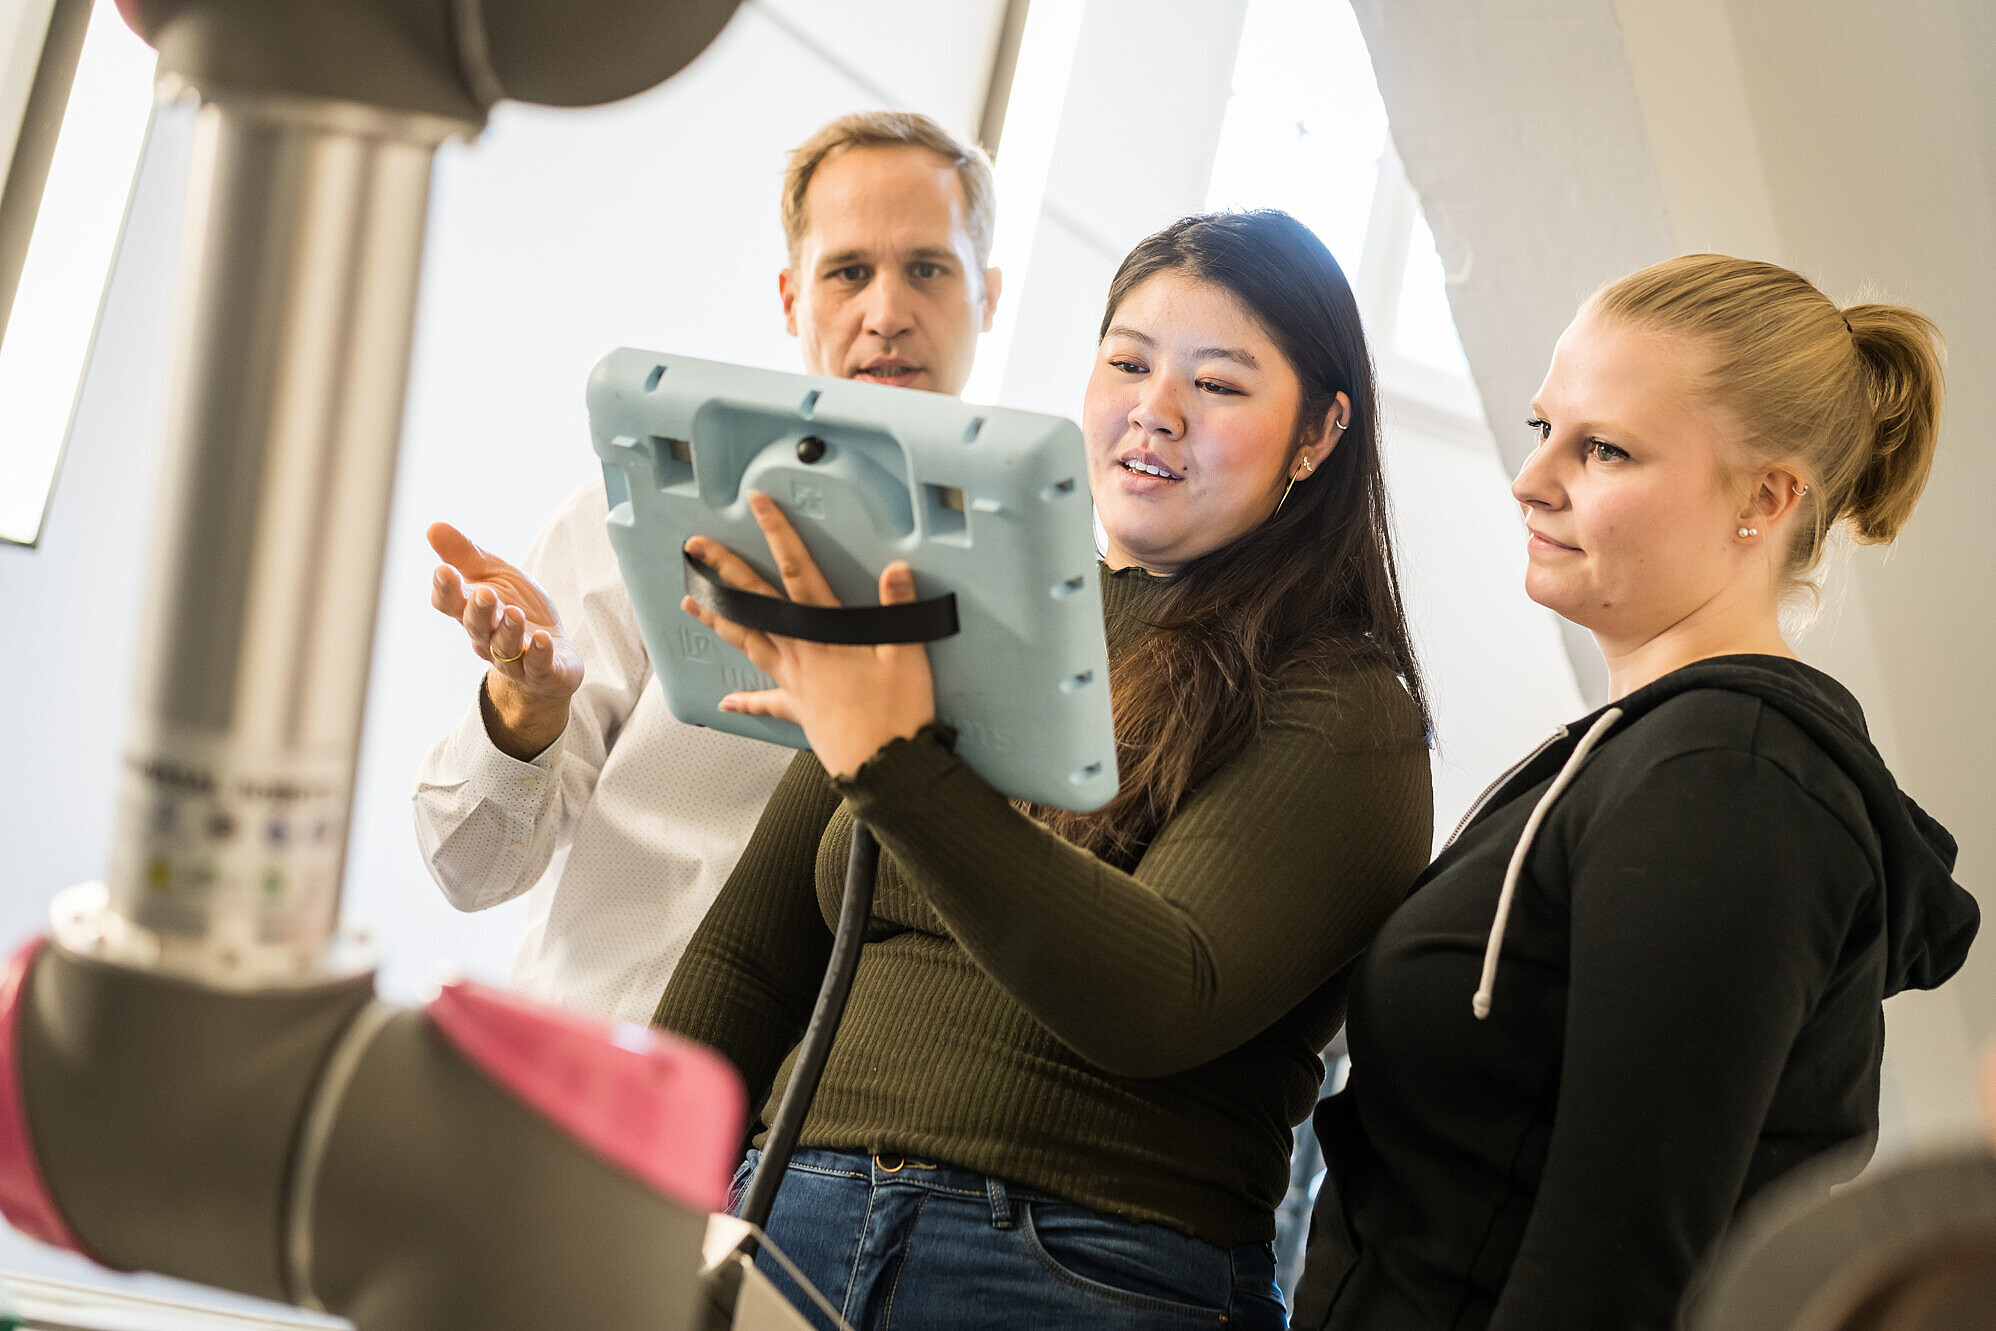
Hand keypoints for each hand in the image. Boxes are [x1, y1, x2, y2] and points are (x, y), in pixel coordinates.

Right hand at [428, 522, 583, 759]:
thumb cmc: (516, 609)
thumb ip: (466, 555)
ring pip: (505, 648)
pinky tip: (543, 639)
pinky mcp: (545, 673)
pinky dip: (540, 655)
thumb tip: (433, 526)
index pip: (451, 604)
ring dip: (509, 631)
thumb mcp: (494, 576)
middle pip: (477, 627)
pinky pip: (539, 667)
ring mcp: (516, 660)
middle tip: (484, 593)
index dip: (446, 590)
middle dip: (479, 611)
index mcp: (472, 613)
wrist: (551, 654)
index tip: (444, 570)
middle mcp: (488, 639)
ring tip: (515, 612)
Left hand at [680, 492, 935, 778]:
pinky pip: (766, 704)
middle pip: (755, 604)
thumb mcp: (908, 656)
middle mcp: (801, 653)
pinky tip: (724, 703)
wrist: (887, 768)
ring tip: (689, 603)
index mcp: (826, 634)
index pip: (798, 573)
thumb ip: (898, 610)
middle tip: (695, 549)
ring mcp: (794, 683)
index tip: (759, 505)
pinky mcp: (798, 711)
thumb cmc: (899, 714)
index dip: (780, 535)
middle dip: (724, 572)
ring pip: (748, 643)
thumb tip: (896, 568)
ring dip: (718, 621)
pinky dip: (746, 702)